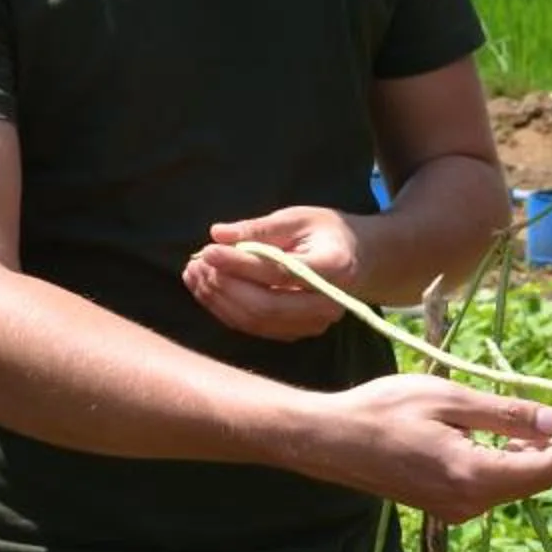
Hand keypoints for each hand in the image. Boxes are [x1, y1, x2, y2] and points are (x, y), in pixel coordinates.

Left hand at [185, 206, 360, 340]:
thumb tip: (217, 234)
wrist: (357, 259)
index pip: (278, 274)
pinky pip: (254, 327)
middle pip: (266, 306)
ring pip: (255, 321)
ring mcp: (313, 324)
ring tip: (194, 273)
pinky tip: (206, 289)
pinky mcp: (296, 333)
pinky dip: (224, 309)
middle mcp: (327, 304)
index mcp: (332, 268)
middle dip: (224, 286)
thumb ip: (259, 227)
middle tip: (197, 262)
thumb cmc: (325, 233)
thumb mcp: (297, 218)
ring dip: (218, 299)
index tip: (208, 249)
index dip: (239, 264)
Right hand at [314, 372, 551, 523]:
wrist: (328, 440)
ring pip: (515, 483)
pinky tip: (515, 434)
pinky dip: (512, 460)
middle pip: (535, 479)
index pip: (547, 467)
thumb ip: (507, 415)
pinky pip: (492, 484)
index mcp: (474, 476)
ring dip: (538, 452)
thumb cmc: (383, 411)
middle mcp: (469, 502)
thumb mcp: (451, 400)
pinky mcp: (443, 504)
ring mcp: (455, 508)